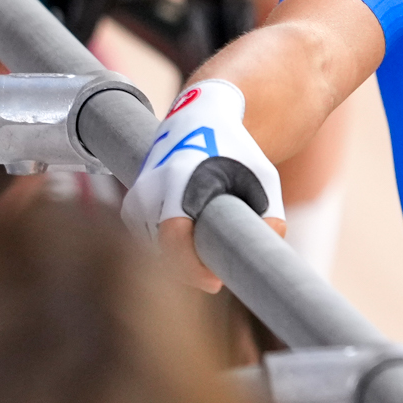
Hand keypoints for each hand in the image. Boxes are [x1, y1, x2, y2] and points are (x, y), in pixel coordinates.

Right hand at [122, 79, 285, 291]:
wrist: (201, 119)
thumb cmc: (237, 151)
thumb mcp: (263, 178)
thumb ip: (270, 218)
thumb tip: (260, 260)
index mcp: (181, 176)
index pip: (172, 236)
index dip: (190, 268)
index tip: (216, 283)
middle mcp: (151, 186)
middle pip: (163, 251)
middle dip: (191, 267)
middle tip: (219, 273)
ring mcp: (137, 195)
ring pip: (154, 249)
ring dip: (180, 258)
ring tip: (207, 244)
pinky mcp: (131, 205)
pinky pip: (148, 242)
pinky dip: (168, 248)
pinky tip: (190, 238)